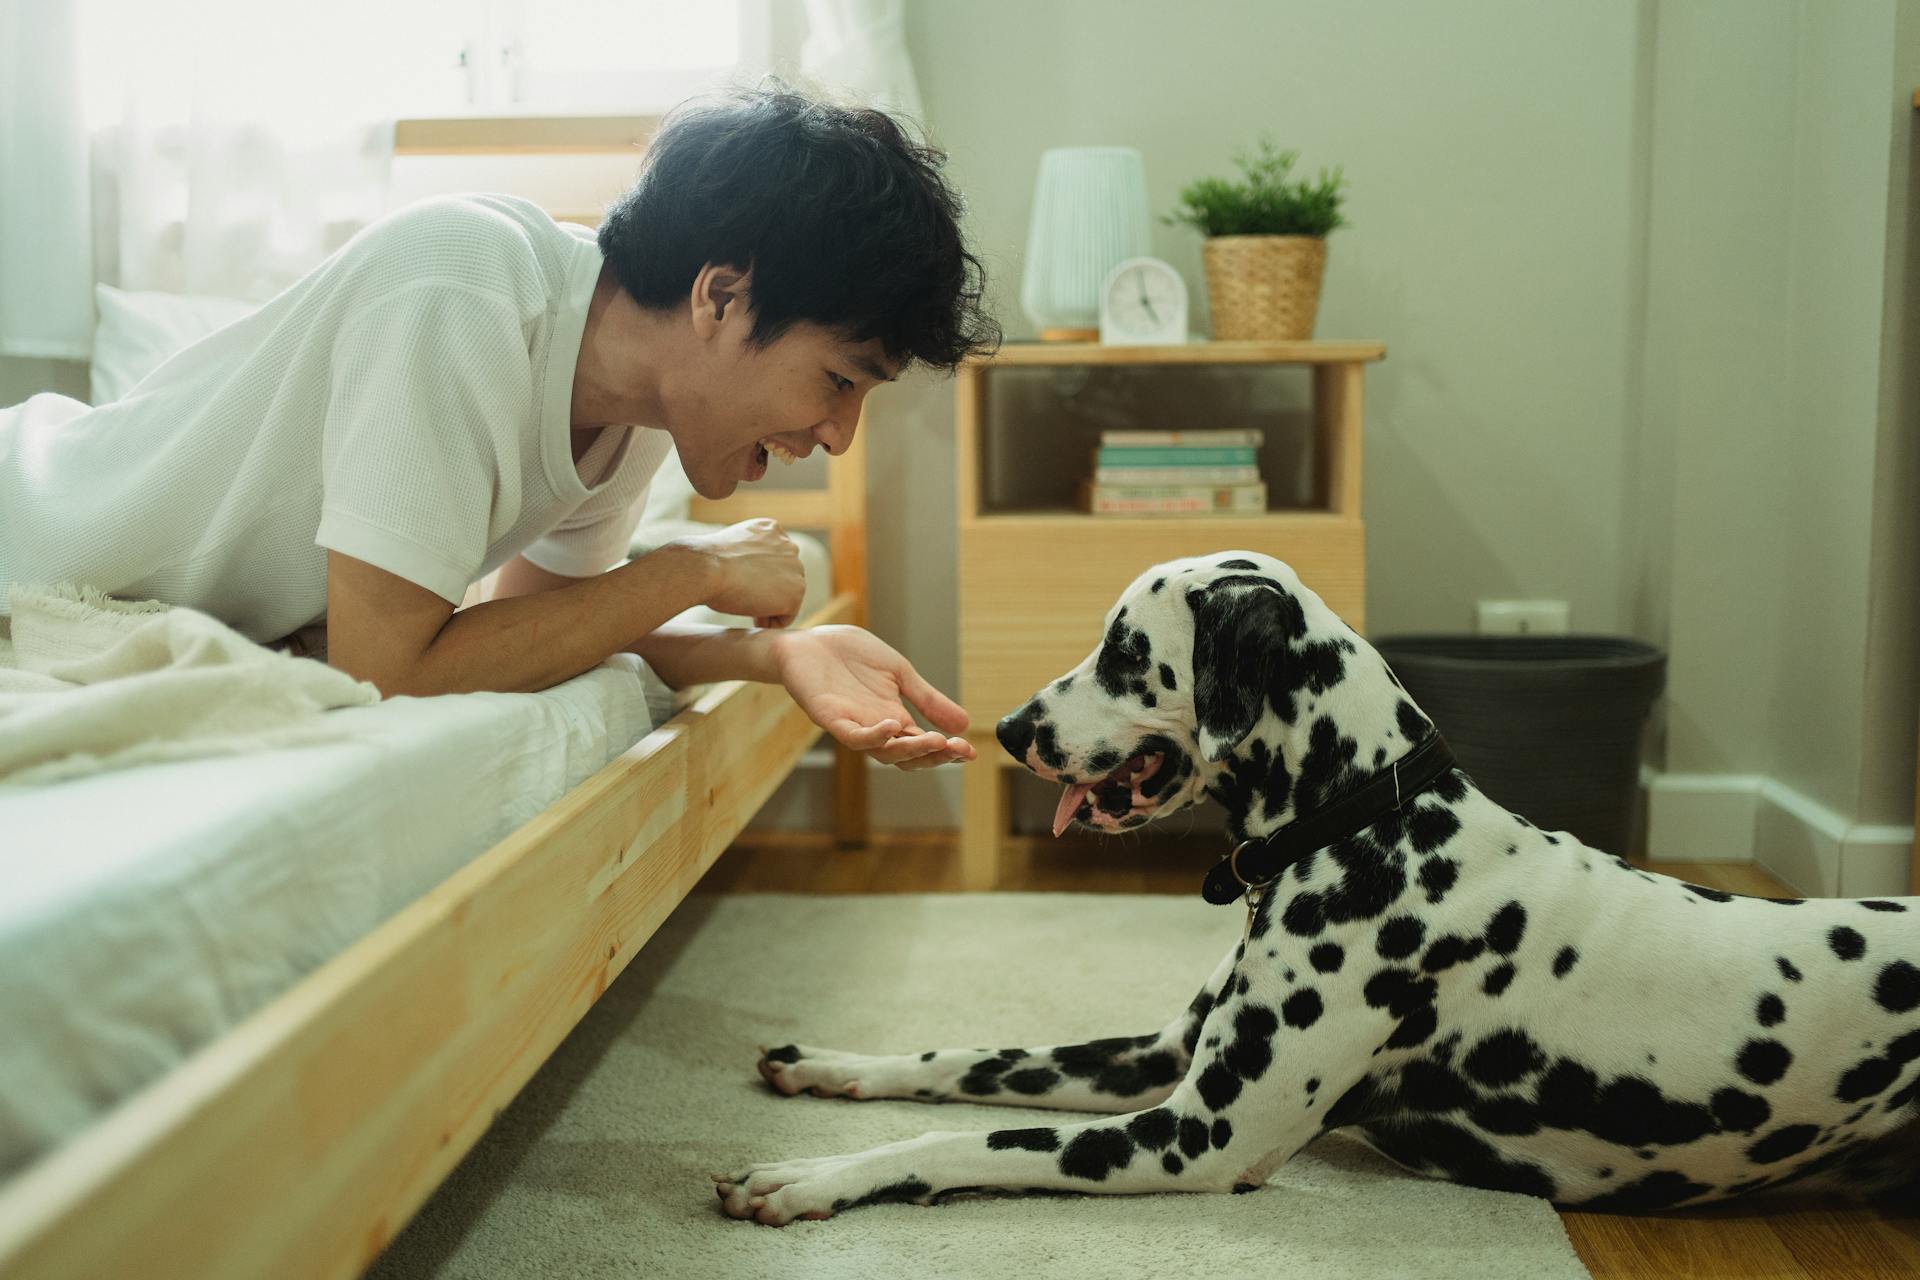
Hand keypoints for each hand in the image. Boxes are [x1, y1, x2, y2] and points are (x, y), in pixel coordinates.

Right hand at [670, 519, 805, 627]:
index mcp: (772, 530)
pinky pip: (787, 617)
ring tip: (746, 610)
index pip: (774, 561)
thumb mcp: (730, 550)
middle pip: (784, 580)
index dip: (757, 579)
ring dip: (769, 608)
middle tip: (743, 602)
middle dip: (766, 594)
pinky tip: (753, 619)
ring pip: (787, 598)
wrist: (707, 567)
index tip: (740, 587)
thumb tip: (747, 575)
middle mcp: (788, 545)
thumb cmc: (706, 562)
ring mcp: (796, 568)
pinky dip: (771, 623)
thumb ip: (747, 557)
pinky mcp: (796, 591)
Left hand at [768, 625, 976, 768]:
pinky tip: (892, 726)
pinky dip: (873, 736)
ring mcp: (853, 724)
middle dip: (934, 755)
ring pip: (883, 752)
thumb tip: (964, 724)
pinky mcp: (830, 717)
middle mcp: (875, 727)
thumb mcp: (900, 673)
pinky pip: (853, 736)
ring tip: (935, 741)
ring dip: (910, 750)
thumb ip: (928, 699)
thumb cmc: (850, 656)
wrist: (808, 642)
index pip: (924, 744)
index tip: (970, 751)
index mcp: (894, 718)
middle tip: (957, 748)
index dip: (947, 751)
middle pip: (907, 756)